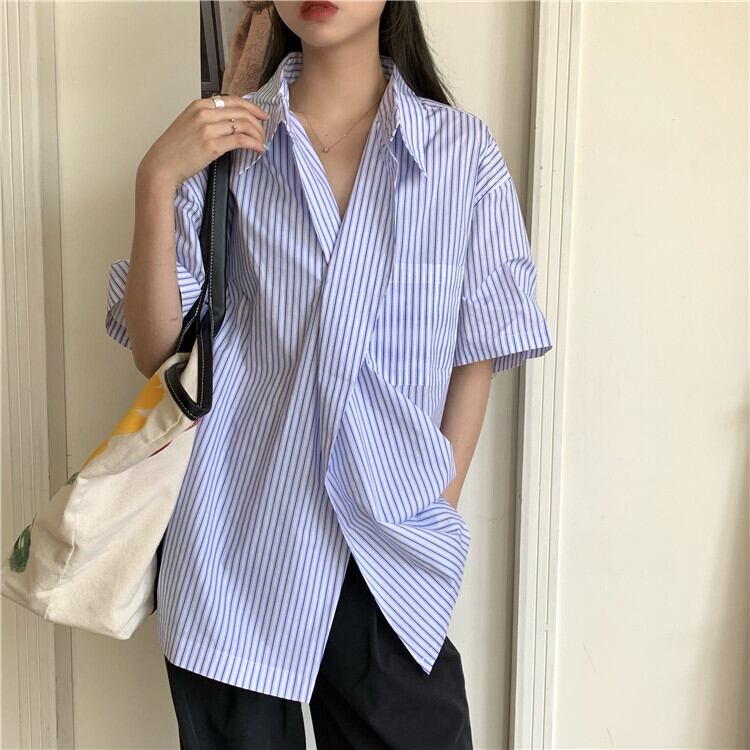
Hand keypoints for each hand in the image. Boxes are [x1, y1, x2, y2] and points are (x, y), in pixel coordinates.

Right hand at [138, 94, 270, 189]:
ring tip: (261, 143)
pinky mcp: (213, 145)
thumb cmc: (175, 149)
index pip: (233, 100)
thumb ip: (207, 118)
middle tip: (265, 131)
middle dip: (258, 122)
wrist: (162, 165)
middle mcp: (204, 113)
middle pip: (241, 111)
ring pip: (244, 125)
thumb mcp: (189, 124)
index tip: (262, 115)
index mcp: (199, 105)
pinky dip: (254, 144)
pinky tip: (258, 149)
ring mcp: (208, 129)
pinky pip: (241, 140)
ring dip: (258, 134)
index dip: (252, 107)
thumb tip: (230, 121)